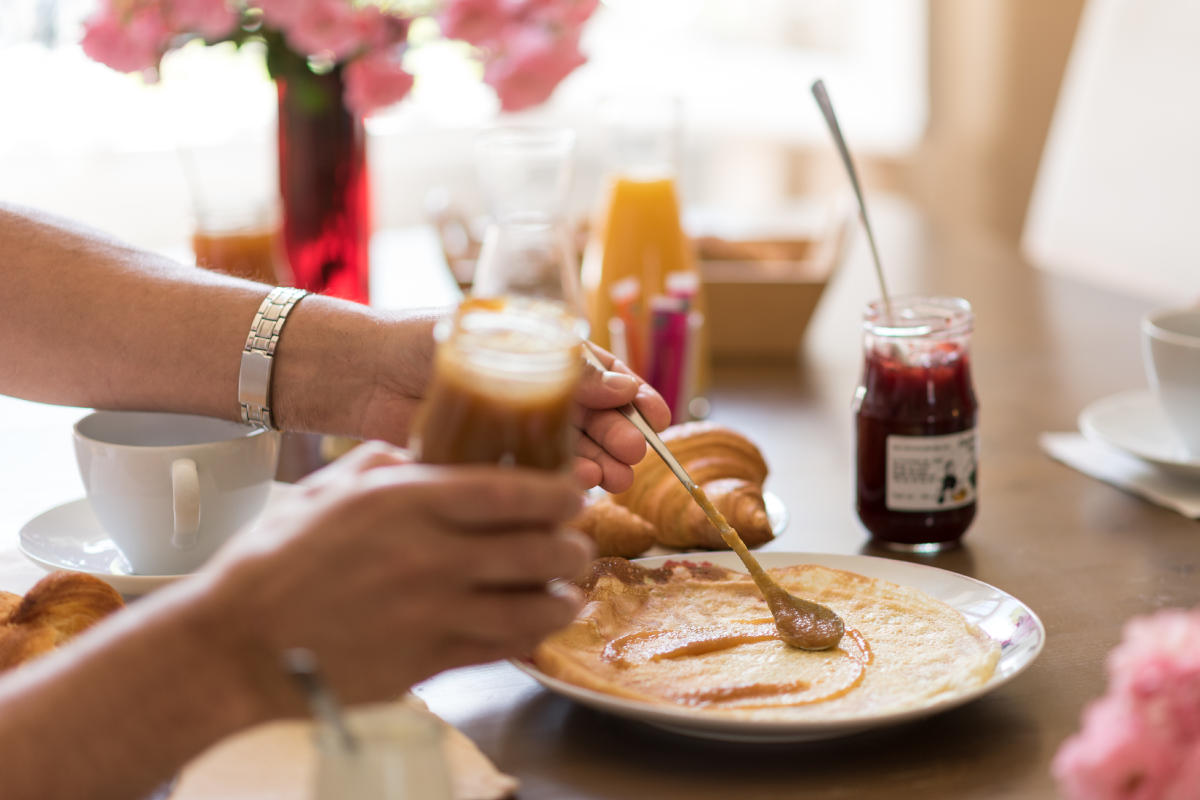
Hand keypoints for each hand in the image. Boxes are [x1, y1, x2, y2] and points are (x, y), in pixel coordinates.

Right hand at [197, 442, 591, 711]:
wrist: (234, 644)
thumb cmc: (273, 560)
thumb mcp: (326, 488)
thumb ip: (384, 464)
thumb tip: (422, 452)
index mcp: (409, 502)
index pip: (516, 492)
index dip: (560, 494)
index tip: (573, 495)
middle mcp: (432, 555)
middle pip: (541, 548)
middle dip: (574, 545)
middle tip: (576, 543)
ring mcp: (435, 613)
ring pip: (537, 605)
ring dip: (565, 596)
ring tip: (569, 589)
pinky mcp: (430, 662)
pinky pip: (506, 648)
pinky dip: (532, 637)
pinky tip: (538, 626)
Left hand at [355, 315, 670, 492]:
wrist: (360, 373)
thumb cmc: (421, 339)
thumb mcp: (496, 340)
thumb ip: (557, 363)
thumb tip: (618, 385)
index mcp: (541, 354)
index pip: (602, 374)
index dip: (635, 396)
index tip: (660, 416)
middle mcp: (534, 392)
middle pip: (594, 418)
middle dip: (620, 436)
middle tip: (636, 455)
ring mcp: (514, 427)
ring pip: (571, 449)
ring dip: (599, 464)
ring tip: (616, 480)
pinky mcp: (491, 460)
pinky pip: (535, 473)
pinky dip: (559, 480)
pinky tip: (576, 487)